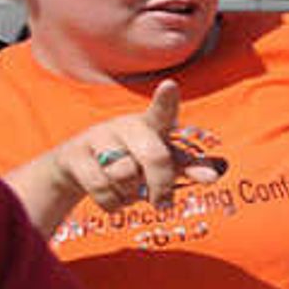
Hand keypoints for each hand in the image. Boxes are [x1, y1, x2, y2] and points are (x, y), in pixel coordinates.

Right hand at [55, 81, 215, 212]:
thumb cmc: (133, 160)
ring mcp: (97, 137)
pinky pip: (101, 188)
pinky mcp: (74, 155)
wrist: (79, 169)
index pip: (162, 112)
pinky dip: (113, 202)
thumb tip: (214, 176)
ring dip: (131, 193)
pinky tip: (113, 198)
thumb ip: (190, 167)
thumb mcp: (163, 160)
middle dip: (161, 184)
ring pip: (125, 175)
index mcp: (152, 124)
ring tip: (128, 190)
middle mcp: (125, 126)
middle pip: (154, 157)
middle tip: (163, 203)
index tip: (170, 86)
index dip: (166, 100)